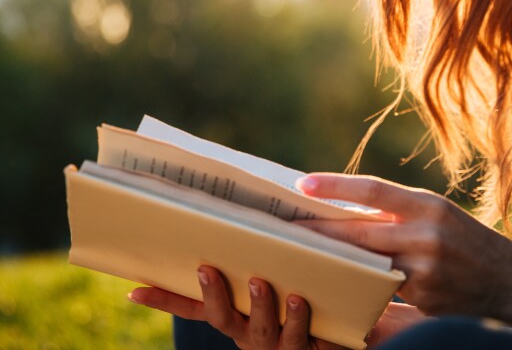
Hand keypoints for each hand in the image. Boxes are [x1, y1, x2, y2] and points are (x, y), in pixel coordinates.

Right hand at [129, 266, 341, 349]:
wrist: (351, 327)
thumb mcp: (276, 264)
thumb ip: (255, 245)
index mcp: (237, 315)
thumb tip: (231, 201)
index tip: (136, 289)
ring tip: (267, 285)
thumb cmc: (302, 283)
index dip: (165, 301)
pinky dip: (304, 320)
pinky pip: (310, 339)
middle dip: (215, 295)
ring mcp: (283, 343)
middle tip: (208, 270)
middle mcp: (253, 333)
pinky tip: (302, 300)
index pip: (193, 308)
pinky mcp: (317, 348)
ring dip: (266, 307)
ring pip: (268, 329)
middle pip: (225, 319)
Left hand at [296, 174, 511, 319]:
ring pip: (365, 262)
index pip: (372, 189)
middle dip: (319, 230)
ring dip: (334, 258)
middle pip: (359, 230)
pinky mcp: (423, 298)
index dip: (334, 185)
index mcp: (428, 205)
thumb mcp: (437, 213)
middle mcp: (426, 234)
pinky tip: (338, 281)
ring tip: (303, 253)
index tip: (302, 183)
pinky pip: (381, 287)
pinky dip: (360, 282)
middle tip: (287, 228)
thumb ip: (396, 211)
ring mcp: (425, 269)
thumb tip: (344, 210)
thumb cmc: (465, 239)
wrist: (509, 280)